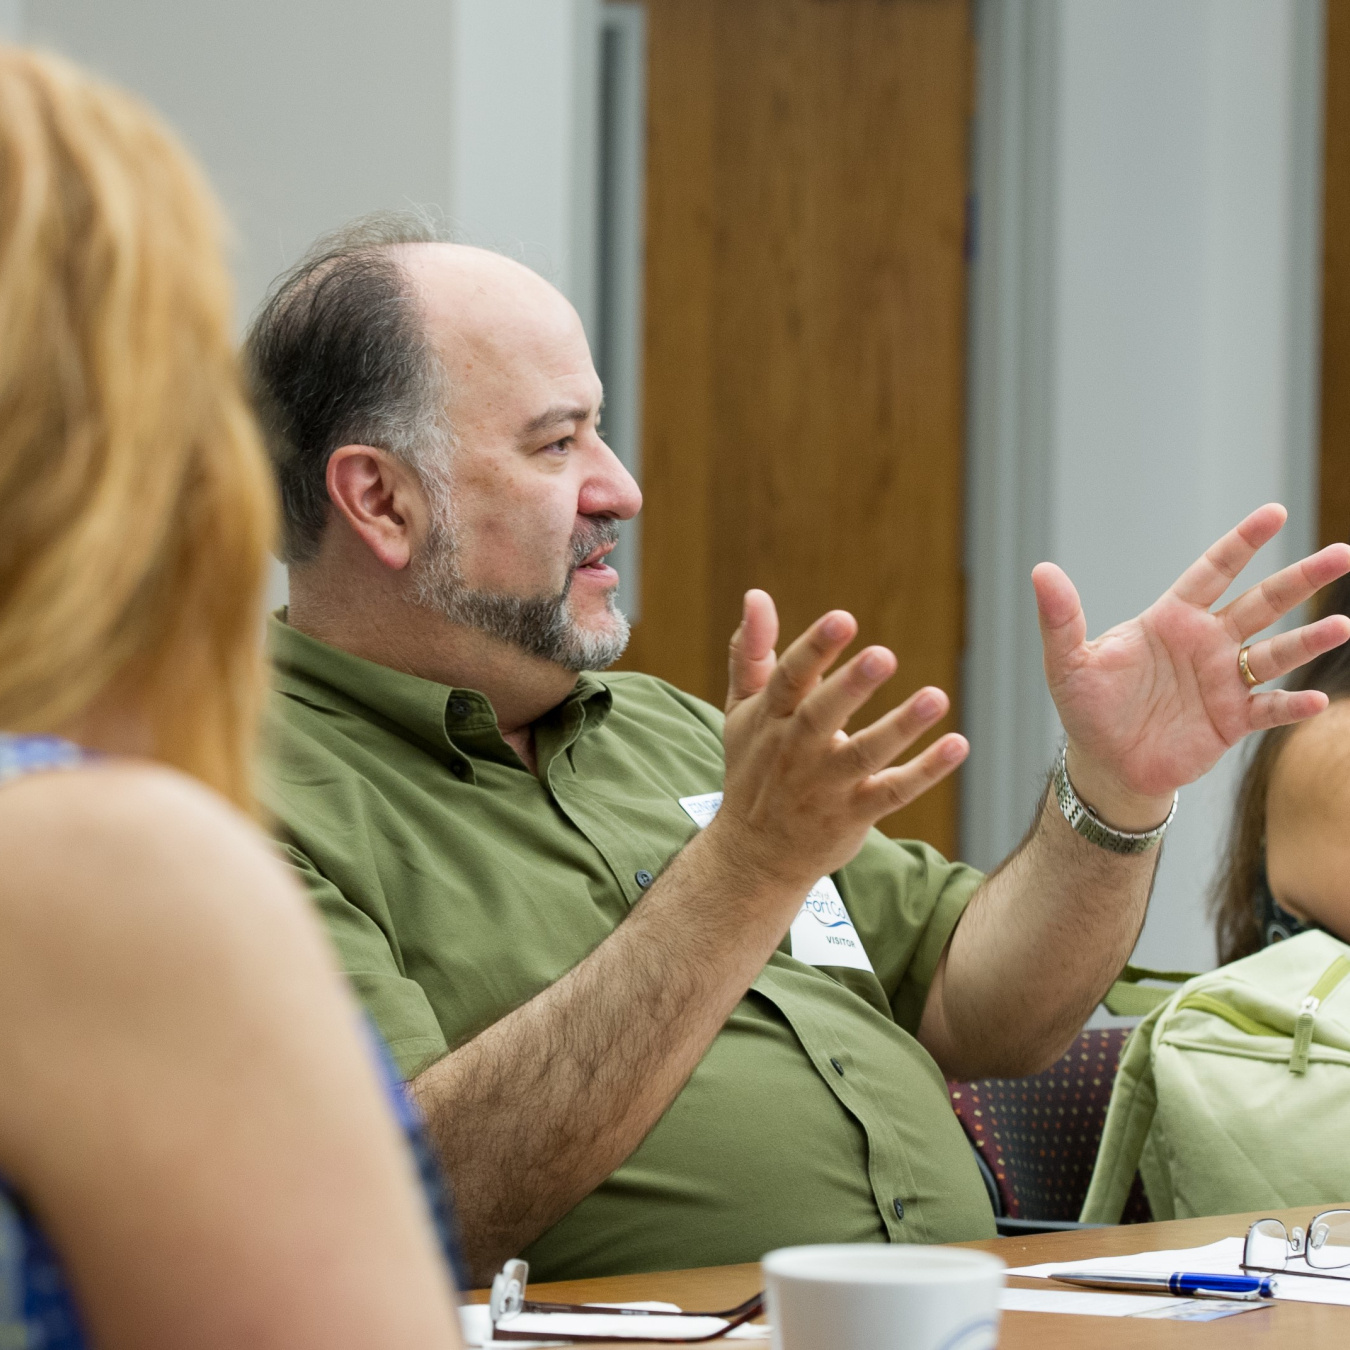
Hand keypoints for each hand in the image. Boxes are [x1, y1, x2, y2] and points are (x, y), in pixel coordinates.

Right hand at [709, 590, 967, 892]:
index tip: (844, 619)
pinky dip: (925, 771)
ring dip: (901, 727)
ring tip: (936, 697)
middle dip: (851, 687)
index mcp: (770, 718)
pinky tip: (958, 745)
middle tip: (883, 656)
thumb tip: (755, 595)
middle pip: (822, 716)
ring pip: (865, 755)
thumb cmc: (754, 768)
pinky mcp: (854, 814)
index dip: (815, 648)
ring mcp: (826, 786)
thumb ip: (751, 653)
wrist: (753, 855)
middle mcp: (795, 750)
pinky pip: (893, 792)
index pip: (790, 678)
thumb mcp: (742, 710)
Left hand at [1034, 504, 1349, 826]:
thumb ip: (1061, 619)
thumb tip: (1040, 571)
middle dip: (1301, 578)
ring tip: (1342, 625)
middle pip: (1263, 603)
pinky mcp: (1232, 721)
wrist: (1106, 763)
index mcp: (1172, 619)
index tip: (1275, 513)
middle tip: (1341, 553)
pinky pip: (1269, 709)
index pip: (1213, 572)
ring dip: (1309, 640)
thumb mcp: (1068, 662)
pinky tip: (1316, 699)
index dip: (1242, 543)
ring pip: (1277, 653)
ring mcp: (1225, 681)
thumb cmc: (1088, 707)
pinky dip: (1292, 704)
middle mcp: (1208, 643)